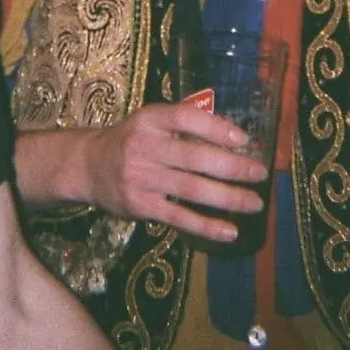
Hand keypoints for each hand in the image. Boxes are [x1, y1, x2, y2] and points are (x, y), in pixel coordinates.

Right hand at [82, 103, 267, 242]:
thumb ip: (184, 127)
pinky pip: (179, 217)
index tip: (244, 140)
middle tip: (260, 174)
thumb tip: (234, 141)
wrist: (88, 166)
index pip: (186, 119)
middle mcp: (144, 146)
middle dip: (233, 167)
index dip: (216, 128)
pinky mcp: (141, 205)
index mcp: (150, 119)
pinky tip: (229, 230)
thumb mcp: (151, 123)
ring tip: (254, 203)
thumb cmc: (131, 141)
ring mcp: (141, 177)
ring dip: (228, 198)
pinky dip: (207, 225)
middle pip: (195, 157)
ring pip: (192, 189)